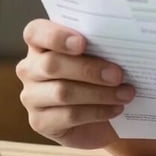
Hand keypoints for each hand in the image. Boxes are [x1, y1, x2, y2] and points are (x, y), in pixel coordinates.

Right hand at [17, 19, 134, 148]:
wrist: (98, 115)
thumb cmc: (99, 72)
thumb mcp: (99, 53)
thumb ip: (100, 43)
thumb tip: (123, 39)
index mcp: (41, 43)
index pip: (36, 32)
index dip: (56, 36)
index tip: (83, 43)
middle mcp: (30, 68)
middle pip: (52, 65)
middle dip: (89, 69)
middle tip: (119, 74)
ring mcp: (31, 97)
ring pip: (62, 92)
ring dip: (100, 93)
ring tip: (126, 93)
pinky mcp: (40, 122)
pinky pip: (69, 115)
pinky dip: (97, 111)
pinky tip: (116, 108)